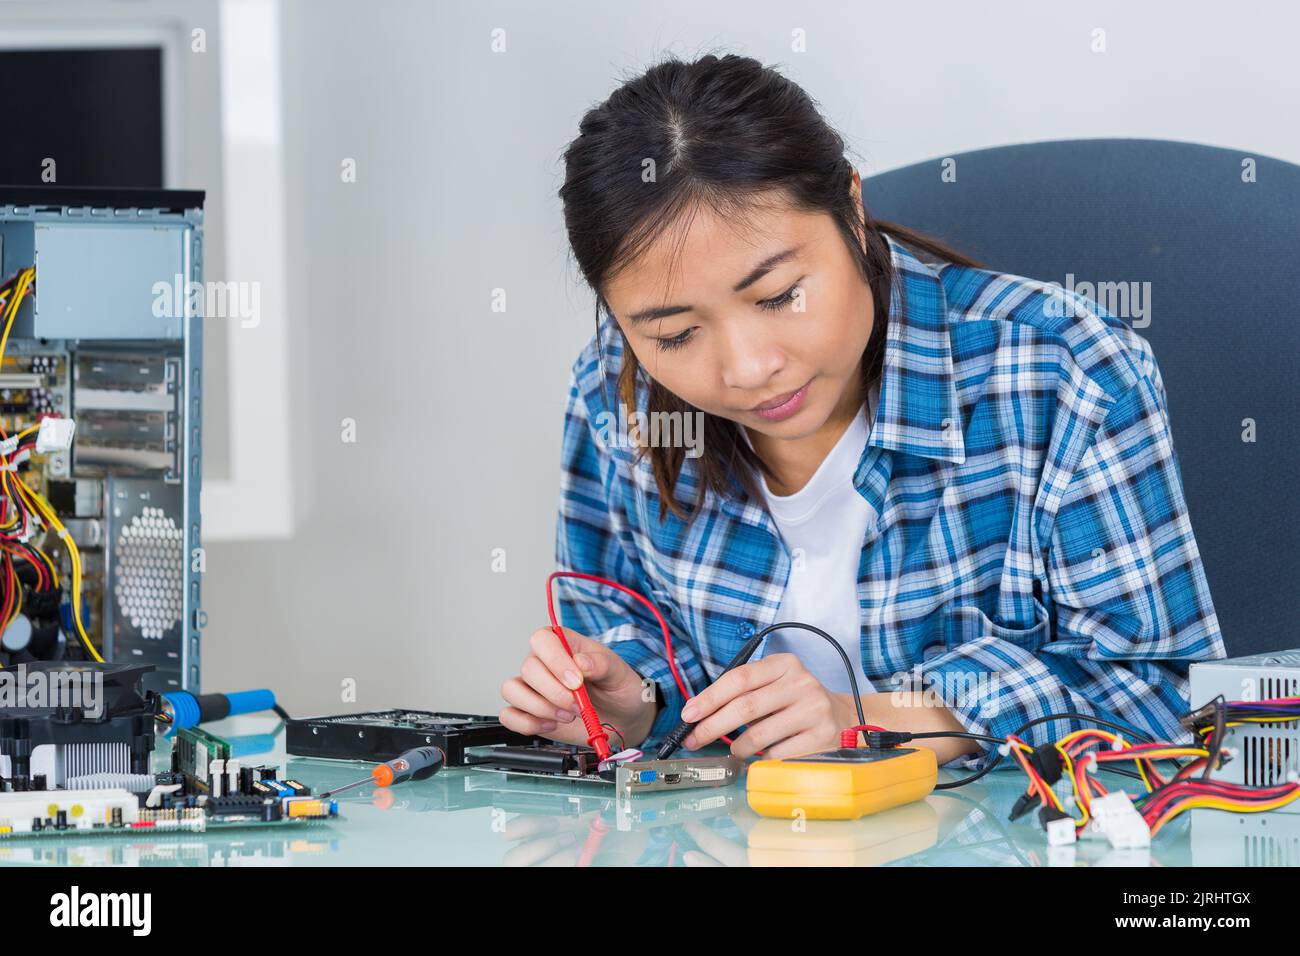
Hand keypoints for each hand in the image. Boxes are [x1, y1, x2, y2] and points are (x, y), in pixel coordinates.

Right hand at [499, 626, 657, 747]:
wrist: (622, 718)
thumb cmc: (618, 689)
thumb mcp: (618, 672)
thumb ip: (602, 664)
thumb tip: (581, 662)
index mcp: (564, 644)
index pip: (542, 639)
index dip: (555, 660)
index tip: (576, 681)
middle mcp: (543, 664)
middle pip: (528, 668)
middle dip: (554, 692)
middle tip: (577, 705)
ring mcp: (533, 688)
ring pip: (512, 690)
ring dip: (540, 708)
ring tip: (566, 716)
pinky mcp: (528, 712)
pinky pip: (509, 715)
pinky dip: (527, 724)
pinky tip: (551, 725)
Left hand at [679, 653, 854, 758]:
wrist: (842, 717)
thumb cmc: (795, 702)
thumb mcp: (774, 685)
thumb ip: (743, 693)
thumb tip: (698, 714)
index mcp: (784, 664)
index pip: (739, 678)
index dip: (710, 697)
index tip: (689, 714)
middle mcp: (801, 682)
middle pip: (745, 707)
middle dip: (713, 726)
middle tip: (694, 739)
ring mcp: (814, 709)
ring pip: (759, 734)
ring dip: (738, 747)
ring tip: (735, 750)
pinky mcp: (822, 736)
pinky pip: (777, 753)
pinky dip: (763, 758)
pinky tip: (764, 755)